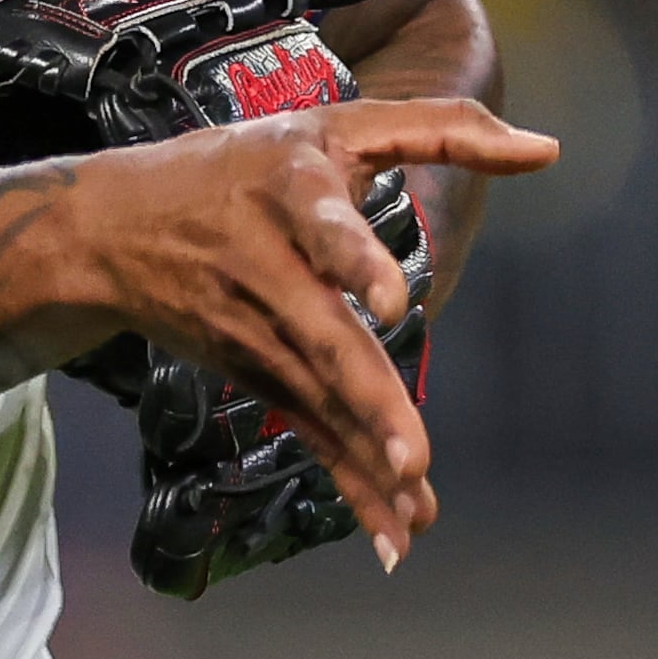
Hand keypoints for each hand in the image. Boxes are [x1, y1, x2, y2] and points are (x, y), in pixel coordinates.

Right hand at [59, 98, 554, 567]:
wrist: (110, 227)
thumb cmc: (244, 163)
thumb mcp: (334, 125)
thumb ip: (441, 129)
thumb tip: (547, 151)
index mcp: (290, 190)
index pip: (323, 227)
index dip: (354, 260)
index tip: (392, 303)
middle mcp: (265, 266)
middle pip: (321, 338)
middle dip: (367, 400)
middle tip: (413, 456)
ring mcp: (252, 330)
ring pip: (318, 399)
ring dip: (366, 459)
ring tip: (416, 505)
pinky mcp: (252, 374)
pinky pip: (308, 431)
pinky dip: (349, 483)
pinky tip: (392, 533)